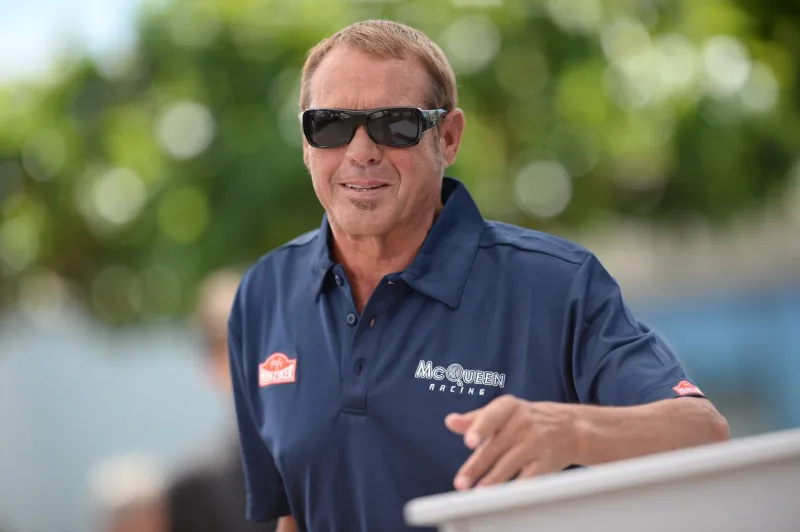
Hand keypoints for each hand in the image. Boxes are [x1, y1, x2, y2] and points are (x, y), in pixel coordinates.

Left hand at [445, 395, 579, 490]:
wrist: (569, 427)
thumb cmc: (526, 420)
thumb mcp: (501, 412)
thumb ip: (475, 419)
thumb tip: (450, 421)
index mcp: (508, 407)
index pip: (492, 416)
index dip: (480, 429)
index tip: (469, 442)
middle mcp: (523, 422)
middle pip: (496, 447)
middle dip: (477, 466)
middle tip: (461, 482)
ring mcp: (536, 442)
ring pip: (510, 464)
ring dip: (492, 480)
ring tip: (478, 492)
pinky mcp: (547, 461)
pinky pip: (529, 477)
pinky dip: (515, 487)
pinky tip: (502, 496)